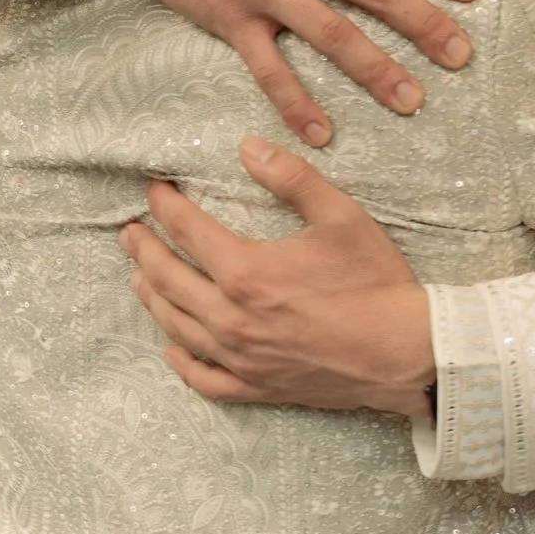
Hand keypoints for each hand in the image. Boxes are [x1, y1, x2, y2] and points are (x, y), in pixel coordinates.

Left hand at [122, 143, 435, 417]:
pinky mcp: (257, 387)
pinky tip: (171, 349)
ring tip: (139, 278)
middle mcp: (231, 319)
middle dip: (142, 250)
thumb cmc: (376, 283)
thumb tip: (249, 147)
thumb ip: (291, 177)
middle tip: (129, 232)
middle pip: (166, 280)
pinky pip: (203, 379)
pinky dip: (181, 362)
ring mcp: (241, 358)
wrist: (405, 352)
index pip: (186, 230)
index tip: (153, 190)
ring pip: (176, 327)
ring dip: (151, 298)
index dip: (164, 205)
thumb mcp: (340, 216)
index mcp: (246, 272)